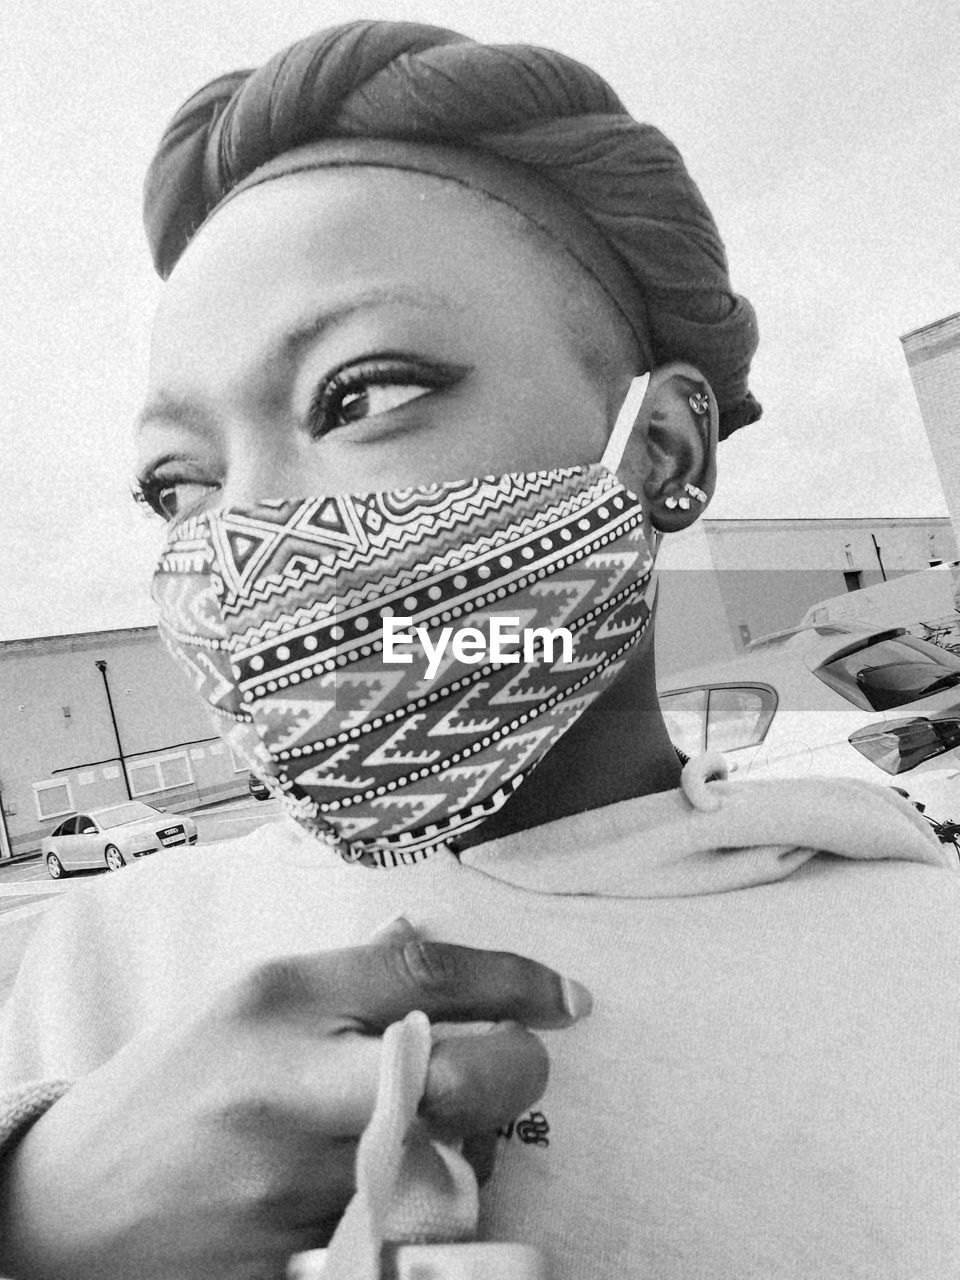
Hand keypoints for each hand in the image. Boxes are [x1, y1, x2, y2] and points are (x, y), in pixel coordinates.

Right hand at [0, 921, 590, 1279]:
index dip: (514, 978)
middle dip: (517, 1066)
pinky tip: (395, 1187)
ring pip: (448, 1161)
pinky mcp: (292, 1263)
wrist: (69, 1209)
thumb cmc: (170, 1084)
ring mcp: (290, 1186)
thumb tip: (431, 942)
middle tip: (517, 1062)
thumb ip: (344, 972)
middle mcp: (287, 1087)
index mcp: (274, 1000)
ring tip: (433, 1127)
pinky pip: (405, 1234)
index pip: (423, 971)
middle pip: (457, 1070)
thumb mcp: (245, 998)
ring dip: (468, 1140)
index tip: (564, 995)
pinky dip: (424, 1208)